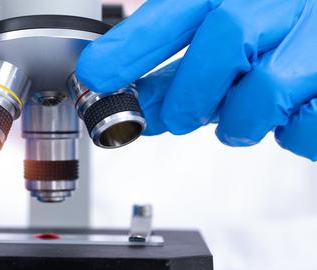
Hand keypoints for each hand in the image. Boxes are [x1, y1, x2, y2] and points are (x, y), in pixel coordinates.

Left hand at [77, 0, 316, 159]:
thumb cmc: (281, 46)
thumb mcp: (227, 50)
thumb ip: (181, 74)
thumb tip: (136, 104)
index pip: (181, 8)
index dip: (134, 43)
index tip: (95, 73)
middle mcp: (287, 4)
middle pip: (227, 32)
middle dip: (190, 90)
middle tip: (177, 118)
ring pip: (265, 86)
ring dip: (238, 121)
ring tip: (242, 120)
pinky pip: (308, 125)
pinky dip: (289, 136)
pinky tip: (290, 119)